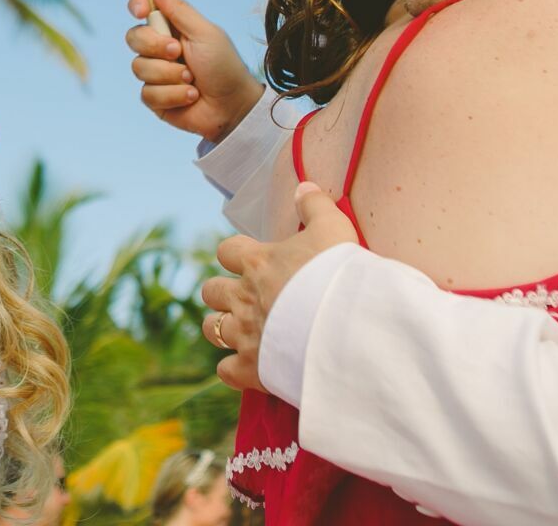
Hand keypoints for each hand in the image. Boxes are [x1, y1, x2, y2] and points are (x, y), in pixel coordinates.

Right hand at [127, 0, 262, 140]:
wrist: (233, 106)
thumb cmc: (224, 65)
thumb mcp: (205, 33)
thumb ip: (180, 10)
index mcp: (171, 28)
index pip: (143, 9)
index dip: (137, 5)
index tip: (142, 10)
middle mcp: (159, 49)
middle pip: (133, 37)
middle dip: (155, 46)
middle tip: (178, 52)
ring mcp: (155, 74)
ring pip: (139, 67)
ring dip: (169, 75)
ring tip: (192, 79)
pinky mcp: (155, 99)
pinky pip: (147, 93)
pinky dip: (173, 95)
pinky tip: (191, 95)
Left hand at [201, 183, 356, 392]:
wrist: (347, 327)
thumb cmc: (340, 275)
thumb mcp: (334, 229)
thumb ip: (316, 205)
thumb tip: (304, 187)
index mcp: (257, 262)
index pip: (226, 251)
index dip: (234, 255)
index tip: (247, 260)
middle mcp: (243, 297)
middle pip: (210, 291)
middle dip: (221, 294)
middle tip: (244, 299)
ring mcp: (245, 334)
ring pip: (211, 329)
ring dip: (221, 329)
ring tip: (239, 331)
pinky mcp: (252, 369)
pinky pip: (225, 371)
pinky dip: (233, 369)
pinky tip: (248, 367)